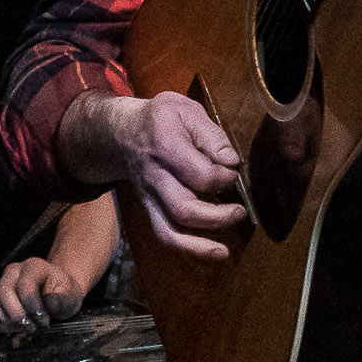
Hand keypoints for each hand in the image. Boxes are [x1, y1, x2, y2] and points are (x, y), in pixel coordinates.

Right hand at [0, 257, 86, 331]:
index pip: (25, 284)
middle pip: (3, 291)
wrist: (57, 294)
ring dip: (5, 318)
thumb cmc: (63, 294)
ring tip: (23, 327)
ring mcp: (1, 282)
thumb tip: (48, 303)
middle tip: (32, 327)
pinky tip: (14, 327)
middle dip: (17, 314)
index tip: (43, 320)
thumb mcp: (70, 297)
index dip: (32, 306)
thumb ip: (61, 300)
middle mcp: (14, 271)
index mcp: (34, 266)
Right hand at [65, 91, 244, 261]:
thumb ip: (210, 134)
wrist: (122, 131)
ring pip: (168, 230)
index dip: (224, 176)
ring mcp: (149, 196)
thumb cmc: (162, 118)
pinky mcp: (150, 208)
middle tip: (239, 211)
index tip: (234, 170)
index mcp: (166, 146)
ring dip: (199, 245)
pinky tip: (212, 252)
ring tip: (224, 251)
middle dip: (217, 217)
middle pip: (183, 208)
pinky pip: (164, 234)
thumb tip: (231, 160)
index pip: (199, 173)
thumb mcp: (185, 108)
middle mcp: (155, 176)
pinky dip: (188, 248)